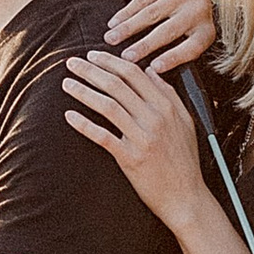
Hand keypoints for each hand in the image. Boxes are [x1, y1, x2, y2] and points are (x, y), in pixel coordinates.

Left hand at [63, 49, 205, 226]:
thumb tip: (152, 71)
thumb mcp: (186, 122)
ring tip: (67, 83)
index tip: (94, 56)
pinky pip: (102, 136)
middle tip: (73, 63)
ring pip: (107, 105)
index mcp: (167, 107)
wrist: (186, 197)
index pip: (134, 74)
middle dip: (91, 70)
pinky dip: (84, 124)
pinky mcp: (130, 158)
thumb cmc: (184, 161)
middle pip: (117, 85)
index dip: (111, 62)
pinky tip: (70, 115)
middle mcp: (154, 119)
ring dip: (83, 91)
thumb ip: (169, 94)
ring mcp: (142, 138)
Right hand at [100, 0, 214, 74]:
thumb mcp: (189, 37)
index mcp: (206, 31)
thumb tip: (155, 83)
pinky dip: (126, 12)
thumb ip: (177, 54)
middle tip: (125, 58)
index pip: (191, 48)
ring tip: (110, 40)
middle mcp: (200, 9)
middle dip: (144, 45)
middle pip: (169, 30)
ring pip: (152, 12)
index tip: (153, 69)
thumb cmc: (183, 22)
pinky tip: (114, 23)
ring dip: (128, 28)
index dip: (173, 58)